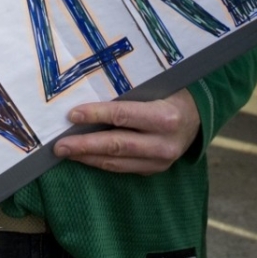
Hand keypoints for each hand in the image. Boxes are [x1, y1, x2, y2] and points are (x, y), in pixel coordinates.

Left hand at [52, 89, 200, 174]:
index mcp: (165, 117)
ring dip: (88, 157)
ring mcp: (160, 161)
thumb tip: (88, 90)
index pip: (123, 115)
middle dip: (85, 145)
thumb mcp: (156, 87)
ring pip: (117, 162)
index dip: (96, 115)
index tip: (72, 115)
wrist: (197, 118)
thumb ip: (129, 92)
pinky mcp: (154, 170)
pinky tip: (85, 157)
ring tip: (66, 152)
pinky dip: (101, 163)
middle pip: (117, 145)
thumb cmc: (171, 94)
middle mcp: (163, 143)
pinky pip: (123, 168)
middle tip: (59, 145)